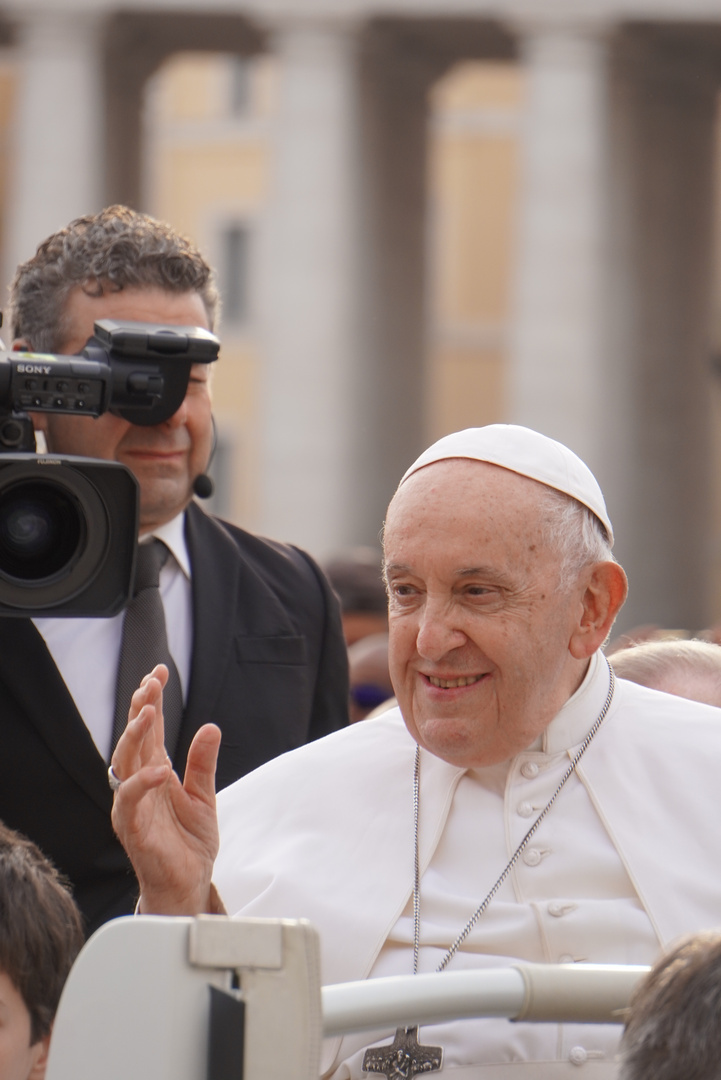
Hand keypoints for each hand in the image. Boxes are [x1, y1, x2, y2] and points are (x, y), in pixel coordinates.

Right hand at [110, 664, 221, 914]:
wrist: (187, 885)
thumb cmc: (188, 842)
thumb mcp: (204, 796)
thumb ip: (203, 763)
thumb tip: (211, 727)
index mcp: (154, 772)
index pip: (149, 729)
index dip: (151, 700)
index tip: (159, 672)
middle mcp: (139, 784)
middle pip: (134, 739)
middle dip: (140, 709)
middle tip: (151, 683)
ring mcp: (133, 805)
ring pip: (124, 763)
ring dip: (134, 736)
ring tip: (148, 713)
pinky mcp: (134, 829)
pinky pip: (131, 802)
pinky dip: (142, 784)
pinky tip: (158, 769)